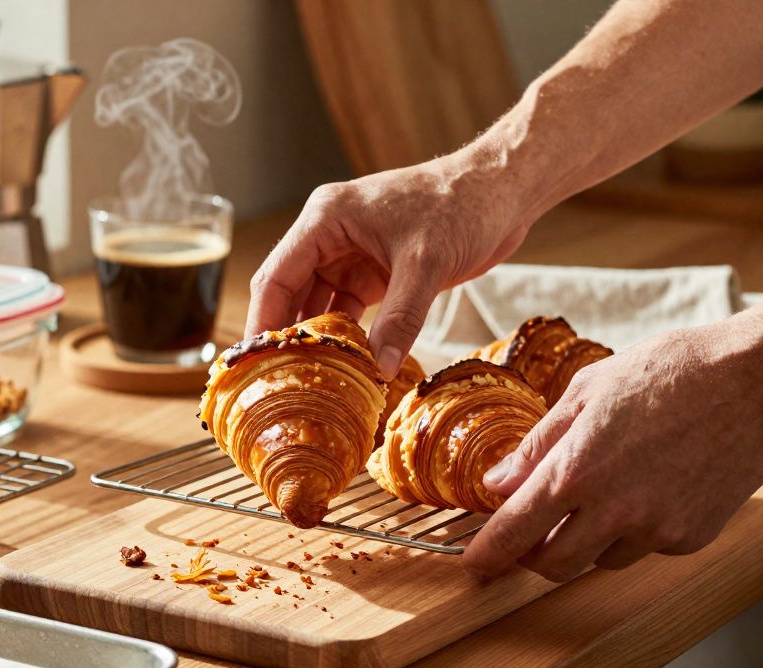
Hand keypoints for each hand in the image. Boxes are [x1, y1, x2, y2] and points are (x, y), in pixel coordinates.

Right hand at [246, 150, 528, 378]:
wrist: (504, 190)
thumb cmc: (462, 206)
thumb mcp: (426, 264)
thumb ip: (400, 318)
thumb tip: (378, 369)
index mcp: (326, 219)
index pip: (276, 275)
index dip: (264, 320)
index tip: (258, 362)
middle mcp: (330, 236)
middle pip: (290, 293)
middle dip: (287, 335)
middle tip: (278, 382)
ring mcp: (351, 254)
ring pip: (318, 305)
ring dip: (317, 339)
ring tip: (307, 382)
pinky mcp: (376, 272)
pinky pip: (348, 310)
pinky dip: (346, 337)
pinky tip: (344, 367)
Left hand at [463, 326, 762, 581]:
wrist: (755, 379)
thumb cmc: (668, 371)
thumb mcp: (585, 392)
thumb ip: (536, 445)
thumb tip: (497, 484)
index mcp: (576, 471)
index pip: (514, 532)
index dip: (487, 555)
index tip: (473, 564)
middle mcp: (613, 511)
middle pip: (553, 564)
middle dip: (533, 555)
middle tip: (531, 531)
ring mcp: (656, 529)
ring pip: (601, 559)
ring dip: (587, 539)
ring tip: (604, 489)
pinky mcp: (692, 536)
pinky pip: (646, 547)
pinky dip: (634, 529)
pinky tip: (649, 485)